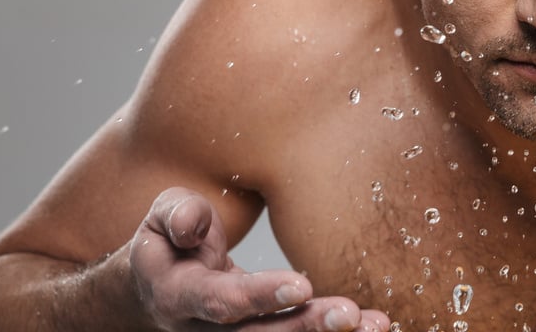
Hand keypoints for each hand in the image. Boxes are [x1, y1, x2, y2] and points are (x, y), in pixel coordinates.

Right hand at [129, 188, 389, 331]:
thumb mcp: (163, 218)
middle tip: (350, 316)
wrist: (159, 287)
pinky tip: (372, 327)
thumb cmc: (171, 241)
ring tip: (376, 326)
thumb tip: (191, 224)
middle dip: (306, 327)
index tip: (302, 285)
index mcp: (179, 297)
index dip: (260, 296)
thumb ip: (177, 215)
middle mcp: (205, 331)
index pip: (220, 302)